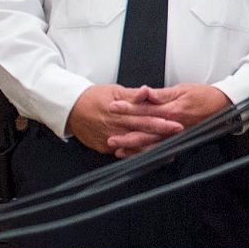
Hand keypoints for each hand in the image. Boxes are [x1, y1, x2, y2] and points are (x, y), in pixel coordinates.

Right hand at [65, 82, 184, 155]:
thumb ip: (132, 94)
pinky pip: (124, 153)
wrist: (71, 109)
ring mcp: (110, 139)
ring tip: (169, 150)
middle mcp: (116, 126)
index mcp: (120, 111)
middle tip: (177, 136)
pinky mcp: (105, 147)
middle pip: (142, 131)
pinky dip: (137, 155)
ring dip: (152, 148)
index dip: (161, 120)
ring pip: (135, 145)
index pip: (145, 116)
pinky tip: (151, 156)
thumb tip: (147, 91)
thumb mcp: (113, 90)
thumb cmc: (93, 98)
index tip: (175, 123)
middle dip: (161, 135)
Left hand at [101, 83, 232, 158]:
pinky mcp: (179, 141)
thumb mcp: (182, 89)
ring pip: (152, 145)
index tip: (114, 107)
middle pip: (145, 131)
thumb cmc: (203, 96)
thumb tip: (144, 92)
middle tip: (110, 137)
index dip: (128, 108)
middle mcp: (172, 126)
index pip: (144, 109)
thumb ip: (161, 94)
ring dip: (135, 149)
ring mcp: (176, 136)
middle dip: (126, 134)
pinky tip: (139, 157)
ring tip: (119, 150)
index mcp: (171, 110)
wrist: (223, 107)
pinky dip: (149, 155)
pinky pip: (162, 151)